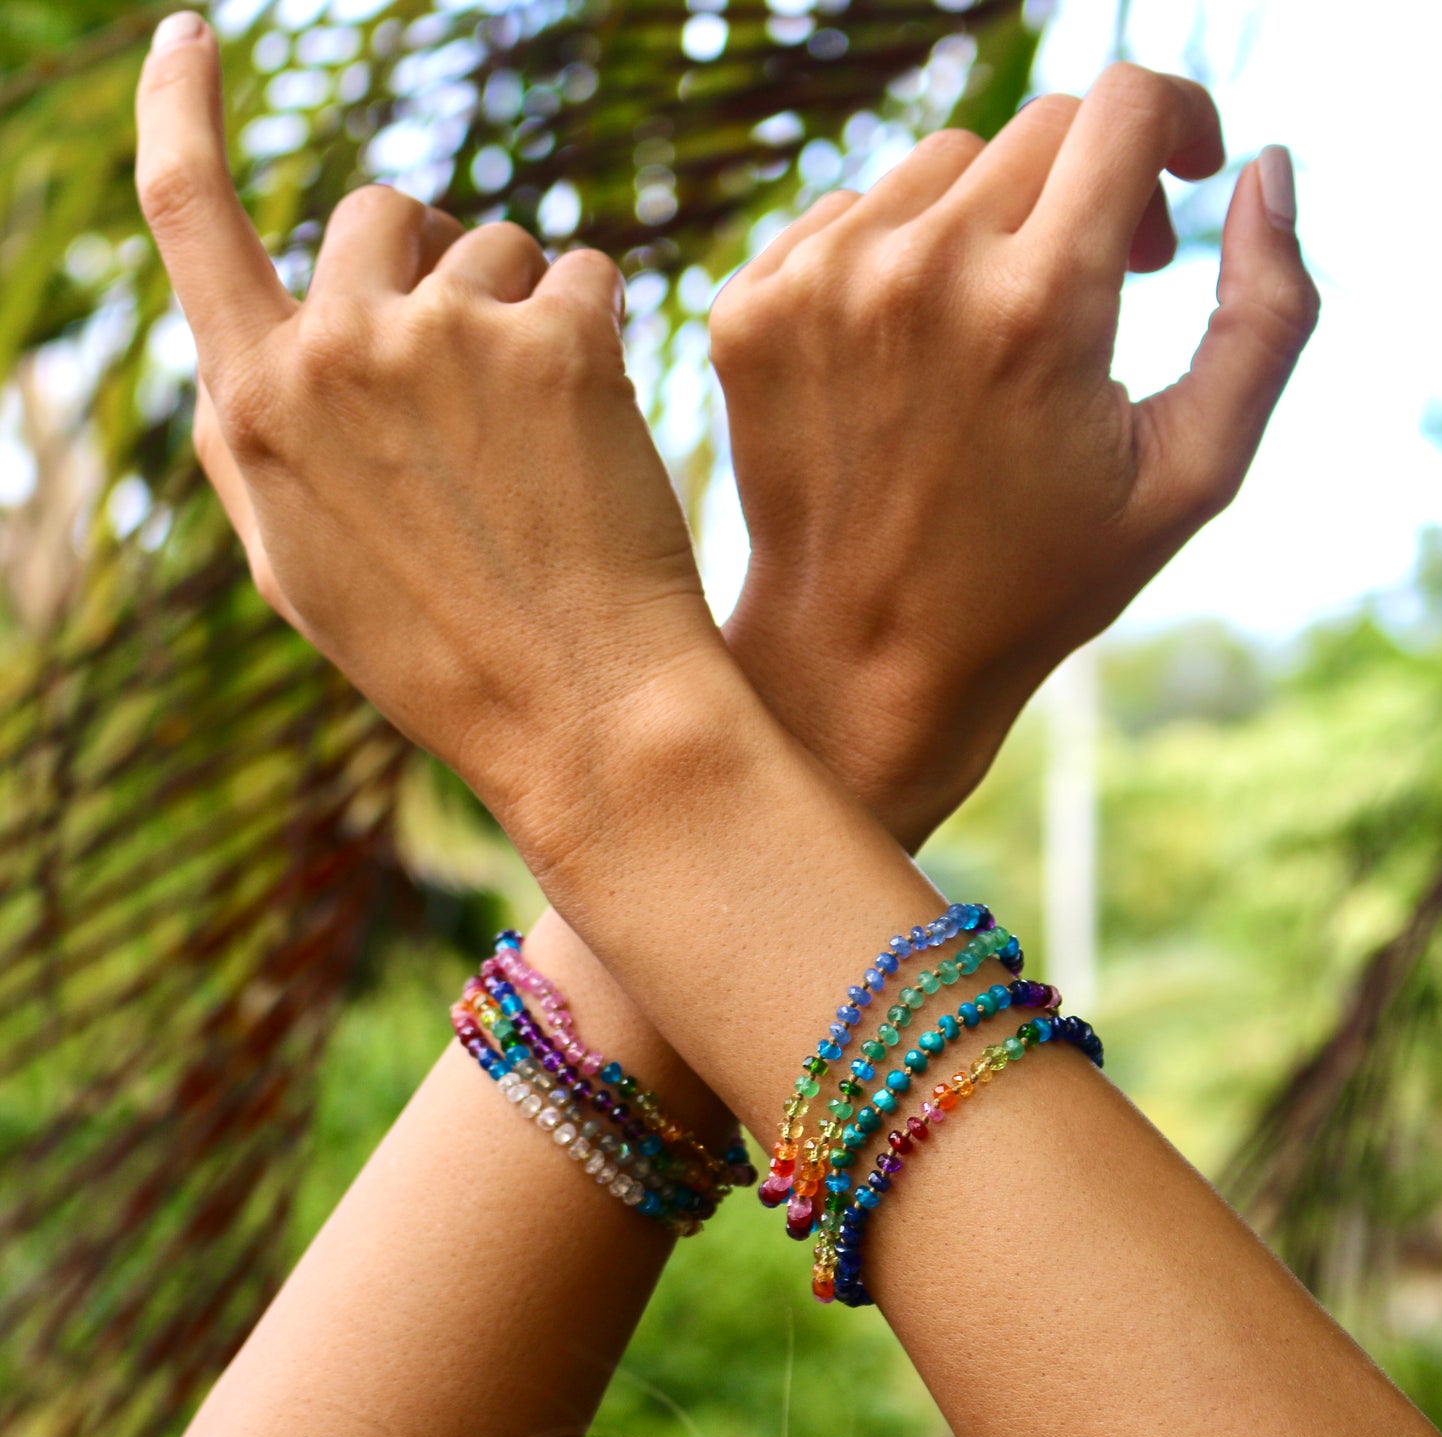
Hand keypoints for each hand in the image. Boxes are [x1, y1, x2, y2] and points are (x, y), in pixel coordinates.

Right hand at [136, 14, 718, 825]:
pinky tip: (603, 420)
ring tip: (544, 430)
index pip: (189, 211)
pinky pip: (583, 275)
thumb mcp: (299, 569)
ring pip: (494, 244)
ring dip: (520, 305)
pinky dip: (596, 330)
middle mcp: (336, 349)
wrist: (583, 711)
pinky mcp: (559, 341)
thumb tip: (238, 339)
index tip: (188, 38)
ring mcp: (447, 336)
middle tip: (477, 357)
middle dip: (430, 260)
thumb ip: (253, 442)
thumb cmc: (440, 651)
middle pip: (379, 213)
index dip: (184, 110)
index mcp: (254, 406)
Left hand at [713, 65, 1318, 848]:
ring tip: (995, 328)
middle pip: (1036, 133)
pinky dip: (890, 256)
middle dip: (1089, 189)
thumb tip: (1263, 171)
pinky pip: (844, 214)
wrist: (862, 656)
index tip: (1180, 179)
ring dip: (986, 220)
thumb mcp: (1190, 475)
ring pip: (936, 166)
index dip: (1177, 122)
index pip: (1126, 107)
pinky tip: (909, 347)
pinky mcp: (748, 310)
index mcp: (1038, 307)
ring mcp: (817, 288)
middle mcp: (917, 274)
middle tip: (1097, 285)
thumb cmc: (1036, 582)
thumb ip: (1266, 315)